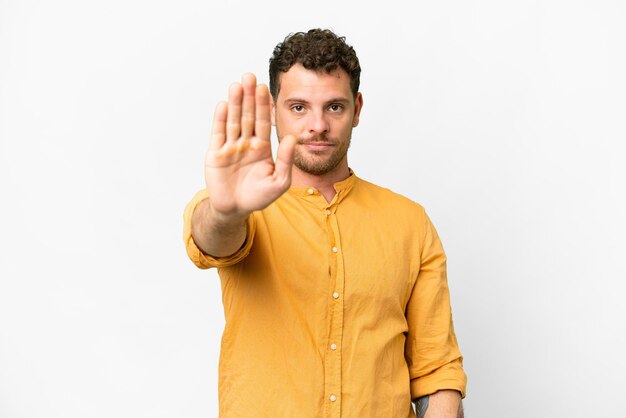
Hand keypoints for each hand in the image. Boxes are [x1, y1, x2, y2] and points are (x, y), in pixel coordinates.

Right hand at [204, 73, 295, 220]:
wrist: (236, 210)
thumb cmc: (258, 197)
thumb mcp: (279, 182)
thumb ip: (285, 161)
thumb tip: (291, 139)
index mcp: (261, 147)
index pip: (262, 121)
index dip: (263, 105)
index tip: (265, 87)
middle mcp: (245, 143)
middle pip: (247, 115)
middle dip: (249, 97)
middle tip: (250, 76)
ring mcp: (230, 147)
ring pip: (233, 121)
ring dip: (235, 103)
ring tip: (237, 85)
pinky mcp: (215, 154)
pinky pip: (218, 134)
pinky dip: (220, 119)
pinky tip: (224, 104)